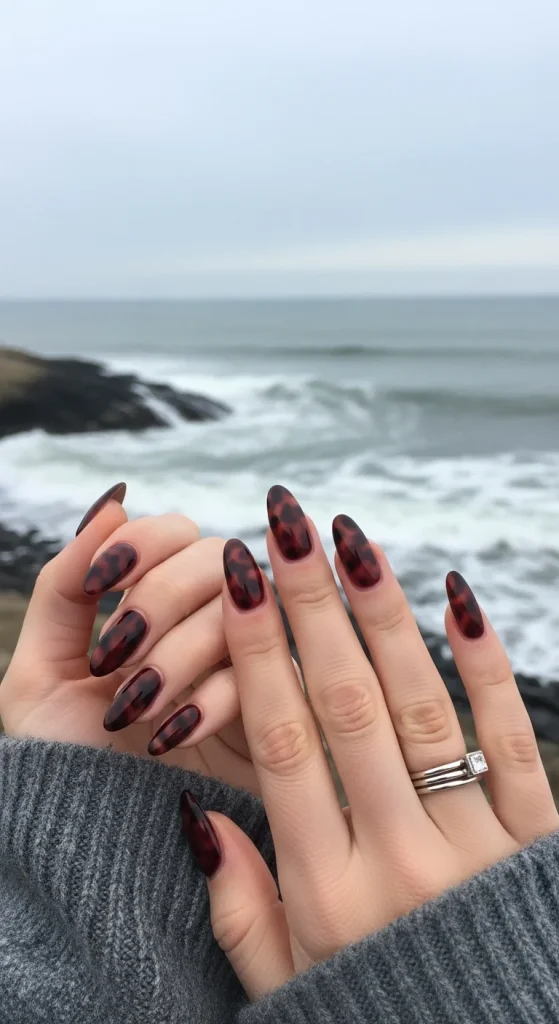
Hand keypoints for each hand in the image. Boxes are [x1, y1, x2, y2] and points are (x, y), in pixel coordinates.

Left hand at [0, 483, 256, 793]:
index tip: (102, 583)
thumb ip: (64, 587)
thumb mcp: (40, 675)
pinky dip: (215, 699)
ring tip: (135, 707)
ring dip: (183, 652)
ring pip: (242, 613)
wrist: (95, 850)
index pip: (174, 533)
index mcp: (151, 605)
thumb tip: (113, 502)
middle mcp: (202, 623)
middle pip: (214, 560)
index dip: (143, 544)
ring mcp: (242, 663)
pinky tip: (172, 733)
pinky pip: (269, 677)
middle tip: (116, 657)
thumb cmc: (66, 762)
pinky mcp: (274, 712)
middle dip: (161, 599)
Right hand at [181, 486, 558, 998]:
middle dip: (309, 606)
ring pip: (421, 707)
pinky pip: (512, 737)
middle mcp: (400, 859)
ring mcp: (477, 845)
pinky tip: (458, 594)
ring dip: (383, 615)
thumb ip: (239, 911)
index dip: (257, 654)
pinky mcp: (540, 838)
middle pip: (344, 707)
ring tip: (351, 539)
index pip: (283, 746)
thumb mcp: (292, 988)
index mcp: (329, 894)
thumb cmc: (384, 1016)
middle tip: (286, 524)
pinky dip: (486, 663)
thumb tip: (194, 815)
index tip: (239, 580)